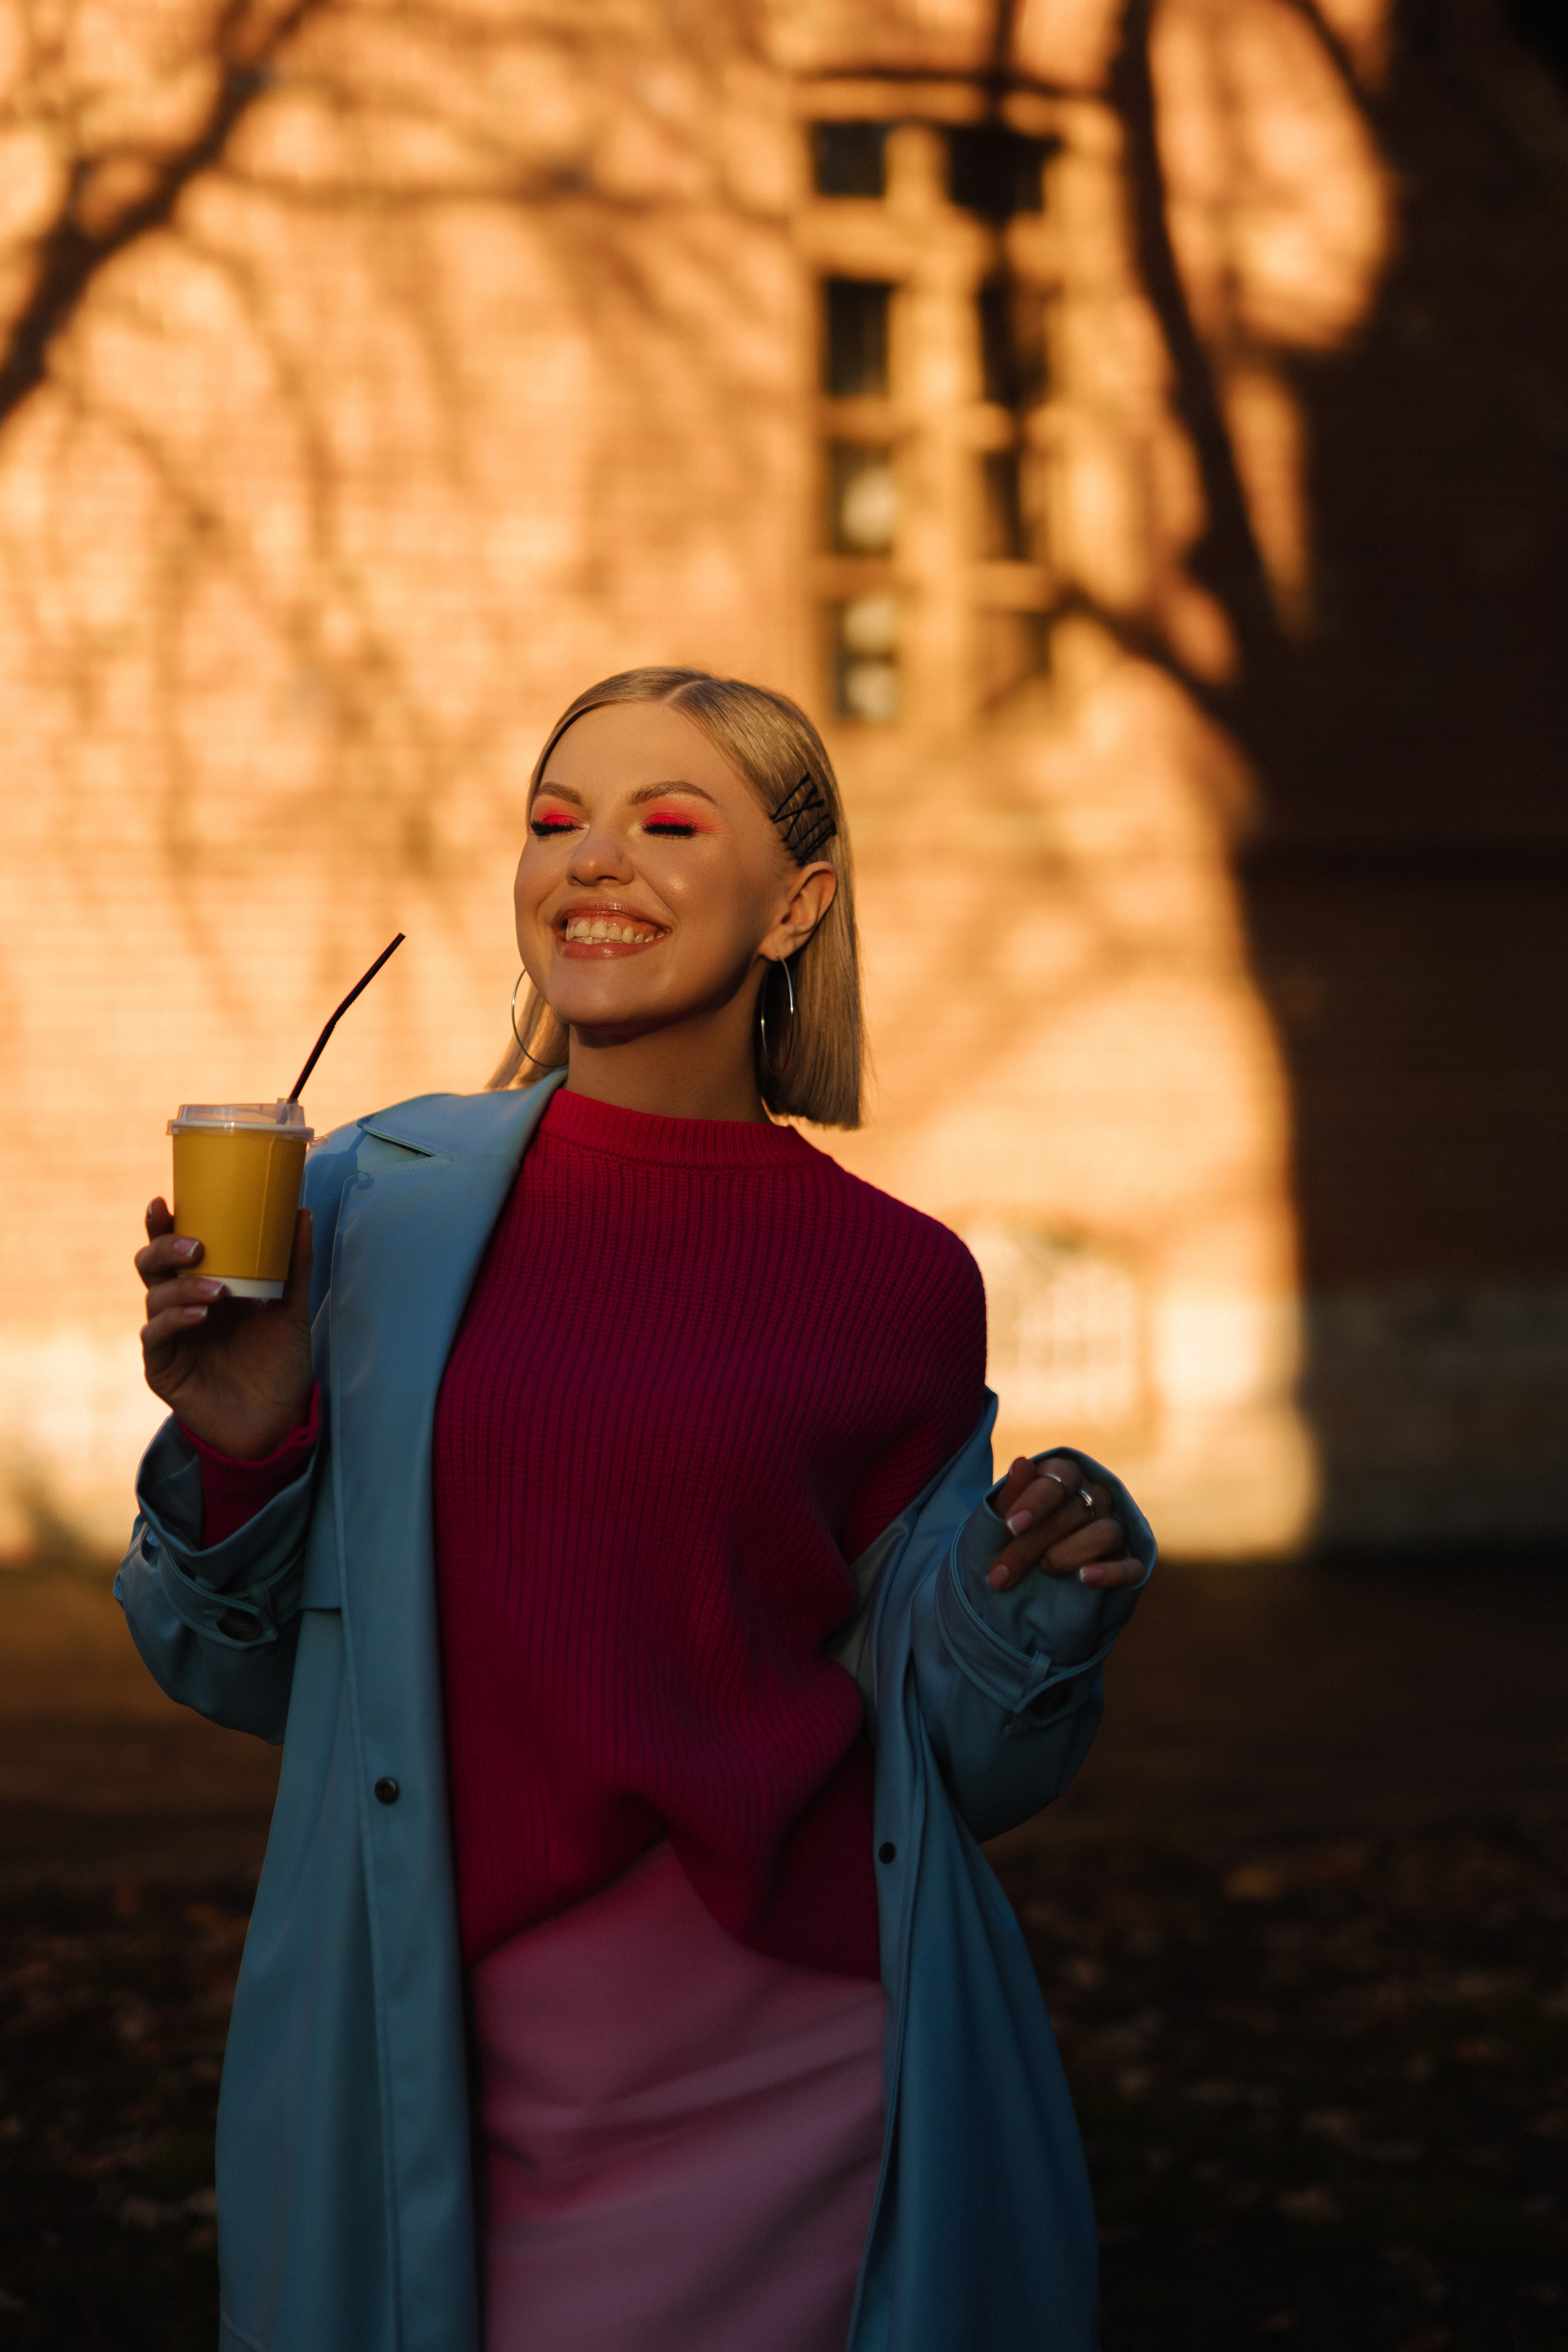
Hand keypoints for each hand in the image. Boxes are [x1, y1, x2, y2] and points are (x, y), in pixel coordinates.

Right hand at [136, 1200, 314, 1459]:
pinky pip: (156, 1336)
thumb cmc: (280, 1365)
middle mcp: (181, 1307)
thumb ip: (294, 1264)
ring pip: (154, 1298)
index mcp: (204, 1286)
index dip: (163, 1225)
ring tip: (218, 1290)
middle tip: (197, 1246)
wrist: (278, 1423)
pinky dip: (175, 1320)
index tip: (165, 1200)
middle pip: (151, 1267)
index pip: (174, 1249)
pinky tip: (200, 1314)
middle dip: (164, 1249)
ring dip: (182, 1287)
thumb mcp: (291, 1309)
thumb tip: (300, 1211)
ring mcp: (170, 1338)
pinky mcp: (163, 1368)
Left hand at [985, 1455, 1143, 1592]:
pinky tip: (1085, 1578)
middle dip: (1031, 1546)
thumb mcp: (1003, 1518)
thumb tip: (1021, 1462)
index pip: (1059, 1478)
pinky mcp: (1128, 1562)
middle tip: (1001, 1576)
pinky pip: (1132, 1567)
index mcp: (1066, 1475)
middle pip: (1072, 1514)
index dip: (1035, 1502)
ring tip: (1043, 1570)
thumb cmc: (1014, 1537)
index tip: (1011, 1526)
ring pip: (1105, 1533)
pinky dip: (1111, 1574)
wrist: (1027, 1577)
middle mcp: (1096, 1496)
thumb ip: (1011, 1495)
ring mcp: (1116, 1528)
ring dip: (1067, 1555)